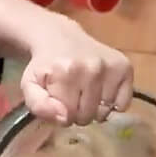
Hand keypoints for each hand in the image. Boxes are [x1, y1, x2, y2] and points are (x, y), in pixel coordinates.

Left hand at [0, 0, 132, 125]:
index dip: (62, 113)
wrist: (60, 38)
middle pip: (89, 116)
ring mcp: (111, 66)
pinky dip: (113, 104)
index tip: (59, 100)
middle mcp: (93, 67)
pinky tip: (102, 91)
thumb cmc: (45, 66)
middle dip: (79, 112)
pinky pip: (123, 104)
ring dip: (95, 108)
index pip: (68, 116)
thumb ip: (38, 105)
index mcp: (66, 72)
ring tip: (86, 92)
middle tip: (73, 96)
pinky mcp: (125, 67)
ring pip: (105, 112)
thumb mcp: (30, 85)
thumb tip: (64, 118)